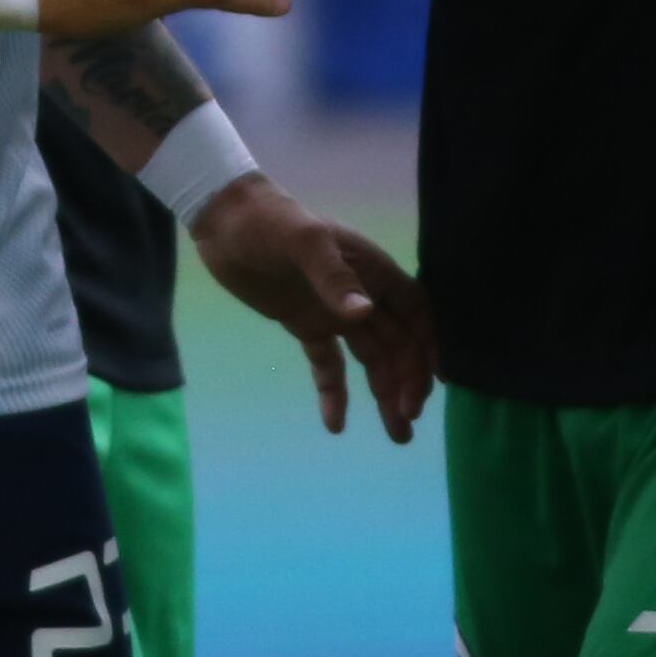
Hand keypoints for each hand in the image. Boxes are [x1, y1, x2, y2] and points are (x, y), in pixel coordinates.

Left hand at [189, 175, 433, 439]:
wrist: (224, 221)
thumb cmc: (270, 222)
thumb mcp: (304, 241)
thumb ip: (335, 278)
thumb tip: (365, 315)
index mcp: (371, 270)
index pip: (414, 312)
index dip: (428, 345)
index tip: (431, 383)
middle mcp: (360, 294)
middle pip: (397, 343)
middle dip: (408, 380)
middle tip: (407, 420)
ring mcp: (333, 312)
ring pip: (370, 359)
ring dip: (384, 394)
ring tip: (396, 434)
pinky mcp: (305, 325)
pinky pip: (328, 364)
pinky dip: (333, 392)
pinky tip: (335, 424)